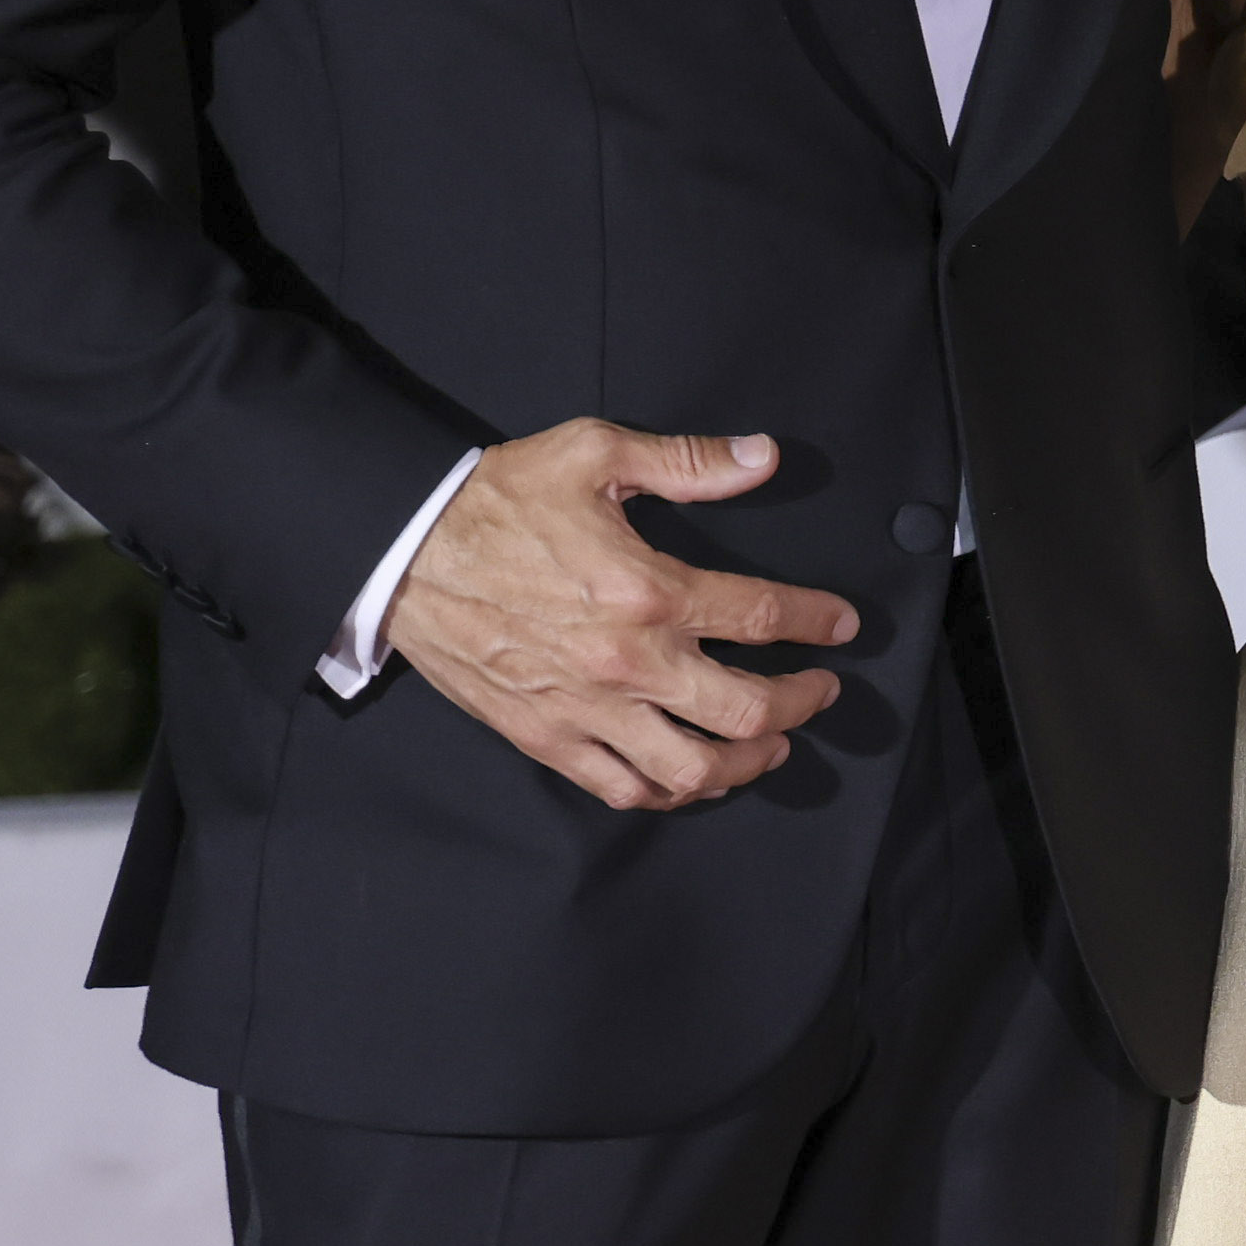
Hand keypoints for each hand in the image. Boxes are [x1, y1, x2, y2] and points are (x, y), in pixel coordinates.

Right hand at [381, 422, 859, 810]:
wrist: (402, 552)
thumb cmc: (497, 501)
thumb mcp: (593, 453)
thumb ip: (688, 462)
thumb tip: (763, 457)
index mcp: (650, 591)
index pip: (764, 616)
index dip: (818, 621)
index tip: (842, 625)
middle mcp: (628, 662)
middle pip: (746, 709)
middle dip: (801, 704)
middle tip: (820, 691)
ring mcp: (587, 709)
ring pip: (691, 768)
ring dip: (745, 762)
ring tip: (770, 745)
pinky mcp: (546, 737)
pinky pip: (622, 788)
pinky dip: (669, 792)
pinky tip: (692, 777)